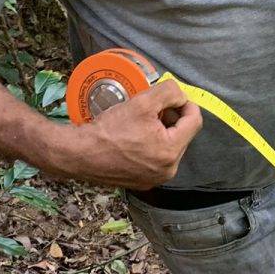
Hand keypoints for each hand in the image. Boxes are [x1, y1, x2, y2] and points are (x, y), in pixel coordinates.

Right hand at [51, 79, 202, 188]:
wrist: (79, 154)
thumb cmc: (110, 129)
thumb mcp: (143, 102)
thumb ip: (169, 93)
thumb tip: (181, 96)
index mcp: (171, 152)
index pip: (194, 122)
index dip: (186, 104)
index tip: (173, 97)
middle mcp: (167, 171)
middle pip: (183, 135)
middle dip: (173, 118)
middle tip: (155, 107)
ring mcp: (154, 179)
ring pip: (170, 146)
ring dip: (163, 130)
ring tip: (145, 120)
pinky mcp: (142, 182)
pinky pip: (157, 158)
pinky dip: (153, 144)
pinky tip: (137, 135)